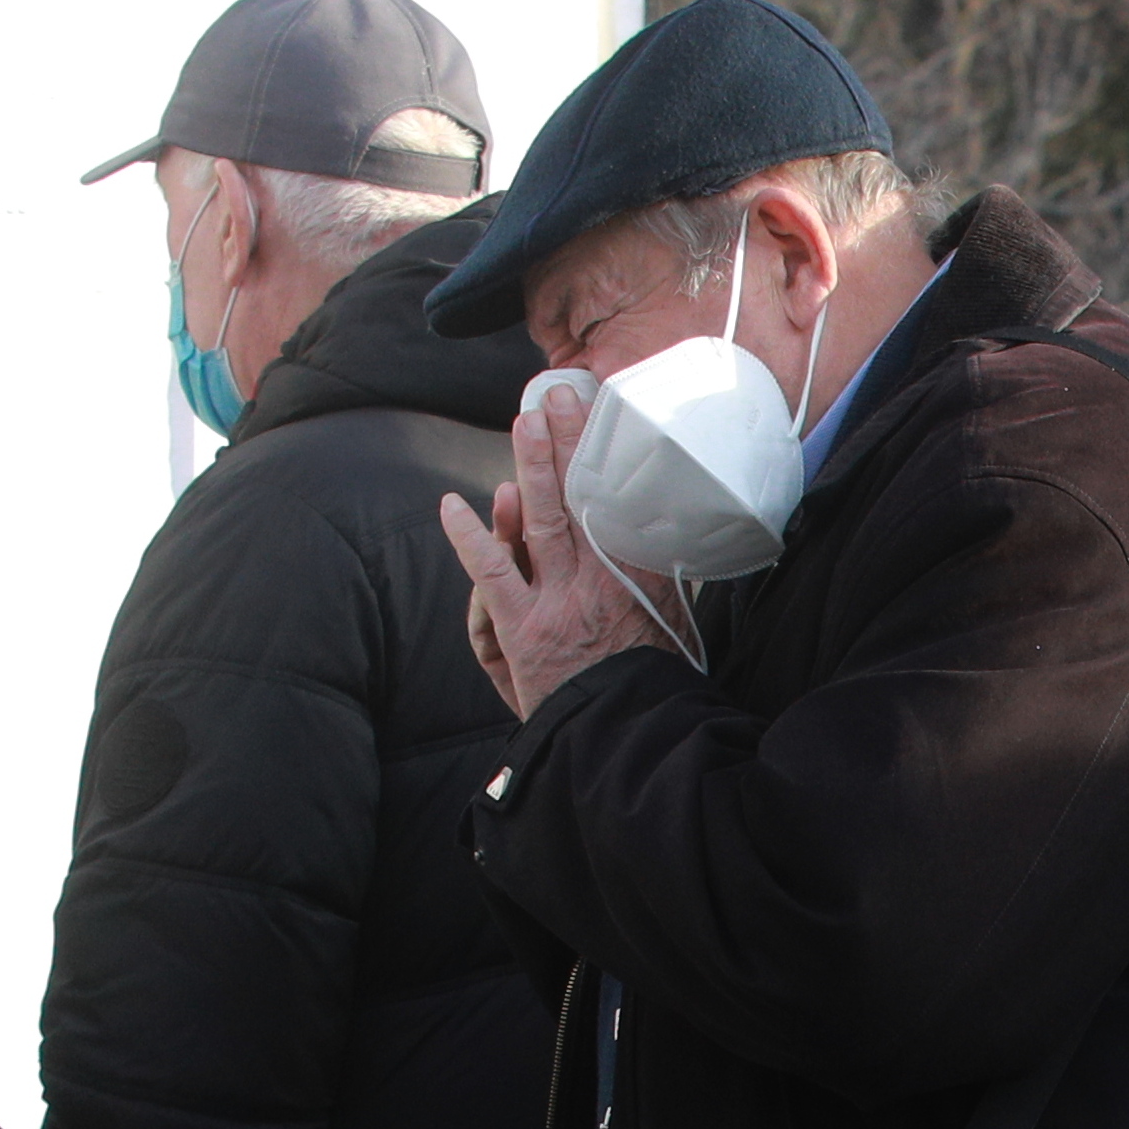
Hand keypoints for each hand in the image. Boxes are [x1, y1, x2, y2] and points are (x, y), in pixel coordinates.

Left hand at [436, 398, 665, 713]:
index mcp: (640, 576)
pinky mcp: (522, 628)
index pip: (622, 501)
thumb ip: (668, 576)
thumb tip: (678, 531)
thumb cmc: (651, 680)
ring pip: (542, 521)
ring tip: (524, 422)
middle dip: (568, 442)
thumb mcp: (675, 622)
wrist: (627, 732)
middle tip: (557, 396)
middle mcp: (599, 580)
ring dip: (531, 467)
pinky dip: (469, 538)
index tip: (605, 413)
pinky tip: (451, 506)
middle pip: (582, 497)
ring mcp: (558, 600)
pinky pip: (491, 573)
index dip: (610, 455)